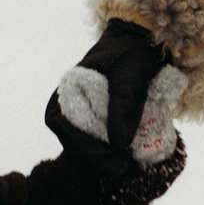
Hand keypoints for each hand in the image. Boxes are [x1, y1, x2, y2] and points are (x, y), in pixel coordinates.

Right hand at [51, 60, 188, 170]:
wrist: (146, 40)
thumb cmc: (134, 51)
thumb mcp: (132, 75)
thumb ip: (125, 104)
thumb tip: (118, 144)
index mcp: (69, 86)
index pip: (57, 120)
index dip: (76, 141)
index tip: (105, 152)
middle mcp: (72, 100)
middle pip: (70, 136)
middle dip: (92, 155)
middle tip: (121, 165)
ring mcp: (86, 109)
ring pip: (83, 141)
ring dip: (100, 156)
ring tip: (124, 163)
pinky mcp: (102, 117)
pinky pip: (98, 137)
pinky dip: (109, 150)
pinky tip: (125, 156)